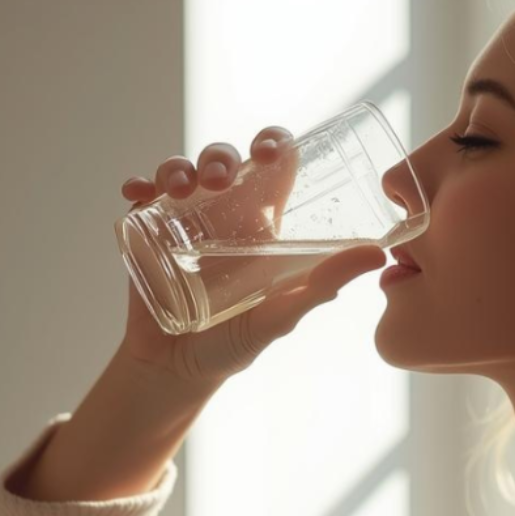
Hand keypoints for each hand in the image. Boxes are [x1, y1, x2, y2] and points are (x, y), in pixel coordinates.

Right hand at [118, 127, 386, 390]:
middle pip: (225, 161)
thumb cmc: (234, 345)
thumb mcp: (283, 313)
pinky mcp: (149, 233)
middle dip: (221, 156)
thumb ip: (324, 283)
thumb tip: (378, 253)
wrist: (177, 371)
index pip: (273, 167)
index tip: (269, 152)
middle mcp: (225, 217)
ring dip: (179, 167)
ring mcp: (184, 222)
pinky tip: (136, 193)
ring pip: (182, 171)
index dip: (273, 144)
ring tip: (178, 189)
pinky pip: (143, 197)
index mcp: (262, 226)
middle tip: (221, 179)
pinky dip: (138, 185)